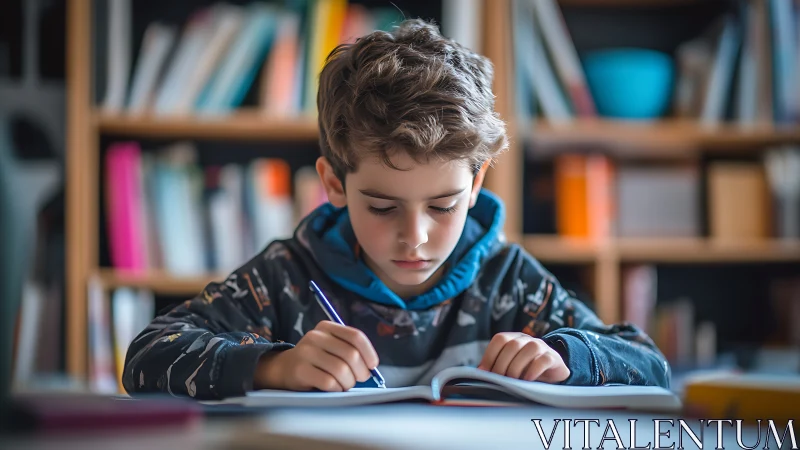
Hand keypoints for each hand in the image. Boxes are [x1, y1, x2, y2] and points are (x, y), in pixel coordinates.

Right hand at [254, 321, 379, 391]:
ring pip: (341, 370)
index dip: (369, 352)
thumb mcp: (330, 347)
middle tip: (359, 379)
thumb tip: (371, 365)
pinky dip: (336, 388)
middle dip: (361, 372)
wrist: (283, 368)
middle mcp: (316, 336)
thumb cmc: (316, 360)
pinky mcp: (300, 370)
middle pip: (351, 354)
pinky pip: (328, 382)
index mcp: (327, 327)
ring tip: (345, 385)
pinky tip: (334, 388)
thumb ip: (349, 349)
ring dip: (348, 382)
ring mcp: (306, 352)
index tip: (372, 365)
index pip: (355, 336)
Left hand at [477, 332, 569, 382]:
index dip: (490, 355)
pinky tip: (527, 380)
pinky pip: (543, 360)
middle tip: (499, 380)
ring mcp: (541, 347)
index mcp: (514, 338)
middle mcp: (527, 339)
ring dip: (517, 367)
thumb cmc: (525, 371)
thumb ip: (496, 367)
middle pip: (513, 345)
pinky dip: (533, 370)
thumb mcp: (509, 367)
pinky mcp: (553, 358)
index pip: (500, 339)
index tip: (484, 372)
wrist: (552, 373)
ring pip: (529, 349)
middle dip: (502, 364)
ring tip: (513, 381)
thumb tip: (478, 373)